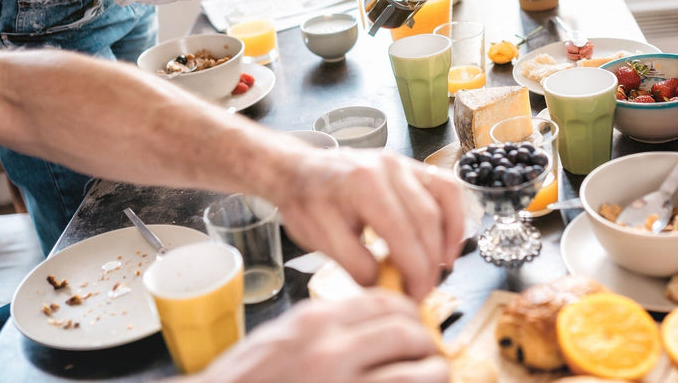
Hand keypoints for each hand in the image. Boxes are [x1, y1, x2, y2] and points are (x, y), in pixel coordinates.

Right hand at [190, 292, 448, 382]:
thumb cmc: (244, 381)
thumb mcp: (282, 337)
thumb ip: (325, 325)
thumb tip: (369, 322)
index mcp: (315, 322)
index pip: (383, 302)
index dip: (408, 312)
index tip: (413, 323)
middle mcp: (332, 350)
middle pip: (407, 331)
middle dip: (425, 342)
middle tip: (428, 353)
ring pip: (418, 371)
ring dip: (433, 372)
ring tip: (432, 376)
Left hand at [271, 149, 463, 300]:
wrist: (299, 170)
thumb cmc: (307, 203)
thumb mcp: (320, 239)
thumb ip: (355, 264)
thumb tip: (388, 286)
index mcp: (362, 184)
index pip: (402, 233)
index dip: (415, 270)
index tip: (415, 297)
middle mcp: (388, 167)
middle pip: (427, 219)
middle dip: (431, 262)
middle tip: (424, 290)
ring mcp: (402, 162)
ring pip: (444, 199)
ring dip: (449, 237)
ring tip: (442, 267)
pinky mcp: (410, 165)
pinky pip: (444, 187)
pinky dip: (452, 215)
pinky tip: (447, 241)